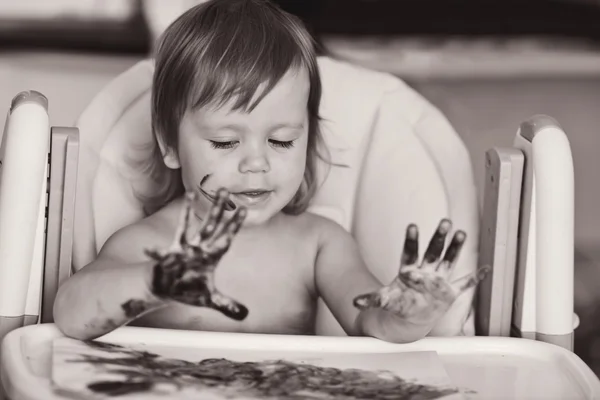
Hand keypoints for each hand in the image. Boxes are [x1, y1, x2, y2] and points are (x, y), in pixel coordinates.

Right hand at [144, 189, 248, 319]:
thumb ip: (227, 305)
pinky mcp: (166, 258)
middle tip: (226, 189)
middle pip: (211, 225)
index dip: (235, 225)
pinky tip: (148, 249)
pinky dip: (155, 253)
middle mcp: (198, 249)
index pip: (226, 238)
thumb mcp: (210, 299)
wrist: (166, 289)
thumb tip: (245, 315)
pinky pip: (161, 254)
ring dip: (188, 211)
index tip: (244, 209)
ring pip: (187, 227)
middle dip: (218, 208)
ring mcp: (182, 250)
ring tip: (190, 194)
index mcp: (210, 257)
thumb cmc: (187, 289)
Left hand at [353, 219, 489, 327]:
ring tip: (461, 232)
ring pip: (449, 261)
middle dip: (439, 237)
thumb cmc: (397, 305)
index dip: (411, 240)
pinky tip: (486, 268)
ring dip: (455, 248)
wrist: (410, 319)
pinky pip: (465, 284)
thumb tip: (355, 302)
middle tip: (444, 221)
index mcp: (408, 271)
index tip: (412, 226)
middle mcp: (425, 272)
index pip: (410, 252)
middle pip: (433, 251)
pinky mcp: (449, 292)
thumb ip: (371, 300)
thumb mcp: (383, 301)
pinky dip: (476, 278)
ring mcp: (438, 280)